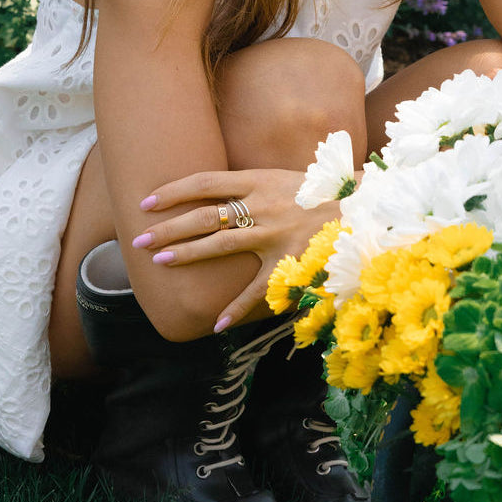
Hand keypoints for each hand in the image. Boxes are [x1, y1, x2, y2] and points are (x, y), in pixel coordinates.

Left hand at [131, 168, 325, 331]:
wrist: (363, 207)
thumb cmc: (320, 191)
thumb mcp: (282, 177)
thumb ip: (249, 185)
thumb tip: (210, 192)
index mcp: (258, 179)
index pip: (204, 182)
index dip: (172, 191)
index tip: (146, 202)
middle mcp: (261, 205)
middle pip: (203, 215)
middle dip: (168, 227)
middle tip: (138, 238)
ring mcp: (274, 234)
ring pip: (220, 243)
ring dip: (186, 254)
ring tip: (159, 261)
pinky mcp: (289, 262)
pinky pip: (256, 288)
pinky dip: (235, 308)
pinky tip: (214, 323)